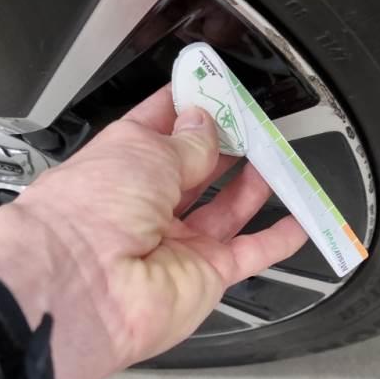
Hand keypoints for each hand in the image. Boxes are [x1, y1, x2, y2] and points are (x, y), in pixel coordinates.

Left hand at [0, 86, 305, 378]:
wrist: (83, 288)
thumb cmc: (88, 212)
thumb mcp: (142, 151)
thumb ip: (186, 140)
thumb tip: (204, 123)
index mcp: (121, 167)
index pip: (160, 129)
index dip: (188, 108)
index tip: (214, 90)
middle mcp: (147, 207)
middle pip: (197, 170)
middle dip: (226, 145)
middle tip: (255, 124)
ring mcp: (177, 243)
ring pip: (226, 209)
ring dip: (252, 185)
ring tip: (276, 158)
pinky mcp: (205, 274)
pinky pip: (250, 254)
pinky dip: (276, 241)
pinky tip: (296, 222)